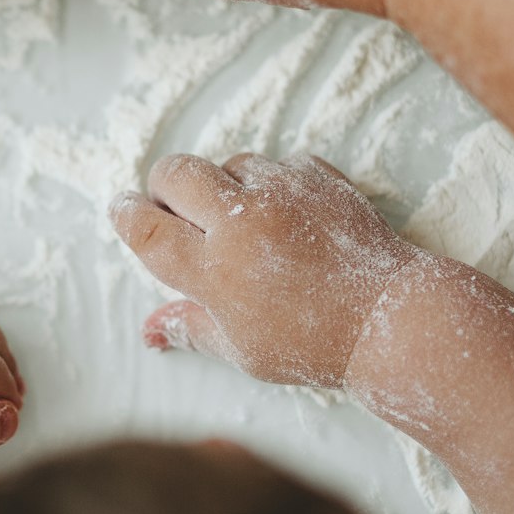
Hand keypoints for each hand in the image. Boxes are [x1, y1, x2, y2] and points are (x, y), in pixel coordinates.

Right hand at [110, 153, 416, 387]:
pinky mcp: (318, 177)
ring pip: (228, 163)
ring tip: (244, 223)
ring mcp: (282, 192)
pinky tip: (284, 216)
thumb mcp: (244, 350)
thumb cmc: (315, 346)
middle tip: (178, 211)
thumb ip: (192, 327)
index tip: (124, 210)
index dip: (126, 214)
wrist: (389, 319)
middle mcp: (243, 222)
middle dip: (165, 187)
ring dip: (224, 186)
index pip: (146, 227)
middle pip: (175, 173)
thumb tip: (151, 331)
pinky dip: (272, 184)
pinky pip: (277, 164)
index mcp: (214, 270)